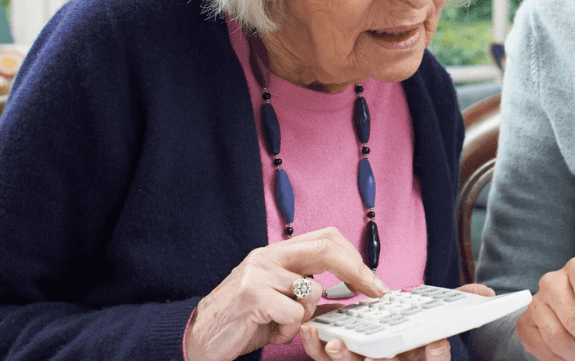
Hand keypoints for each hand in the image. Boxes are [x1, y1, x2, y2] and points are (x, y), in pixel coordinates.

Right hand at [185, 227, 388, 360]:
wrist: (198, 338)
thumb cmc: (241, 321)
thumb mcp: (278, 302)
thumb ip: (307, 294)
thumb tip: (347, 297)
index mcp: (277, 253)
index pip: (326, 238)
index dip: (354, 257)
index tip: (373, 281)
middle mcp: (268, 255)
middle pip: (327, 248)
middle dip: (357, 271)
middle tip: (375, 291)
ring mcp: (259, 272)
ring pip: (313, 291)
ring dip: (306, 316)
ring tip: (282, 324)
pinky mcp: (253, 295)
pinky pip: (294, 314)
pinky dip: (289, 330)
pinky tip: (271, 331)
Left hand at [299, 283, 496, 359]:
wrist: (379, 340)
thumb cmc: (414, 333)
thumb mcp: (441, 318)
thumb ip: (463, 304)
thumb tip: (485, 293)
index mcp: (421, 357)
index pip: (433, 359)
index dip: (436, 356)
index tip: (438, 344)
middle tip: (375, 353)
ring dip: (343, 358)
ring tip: (335, 342)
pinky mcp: (339, 360)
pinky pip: (326, 360)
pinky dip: (316, 347)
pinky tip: (311, 331)